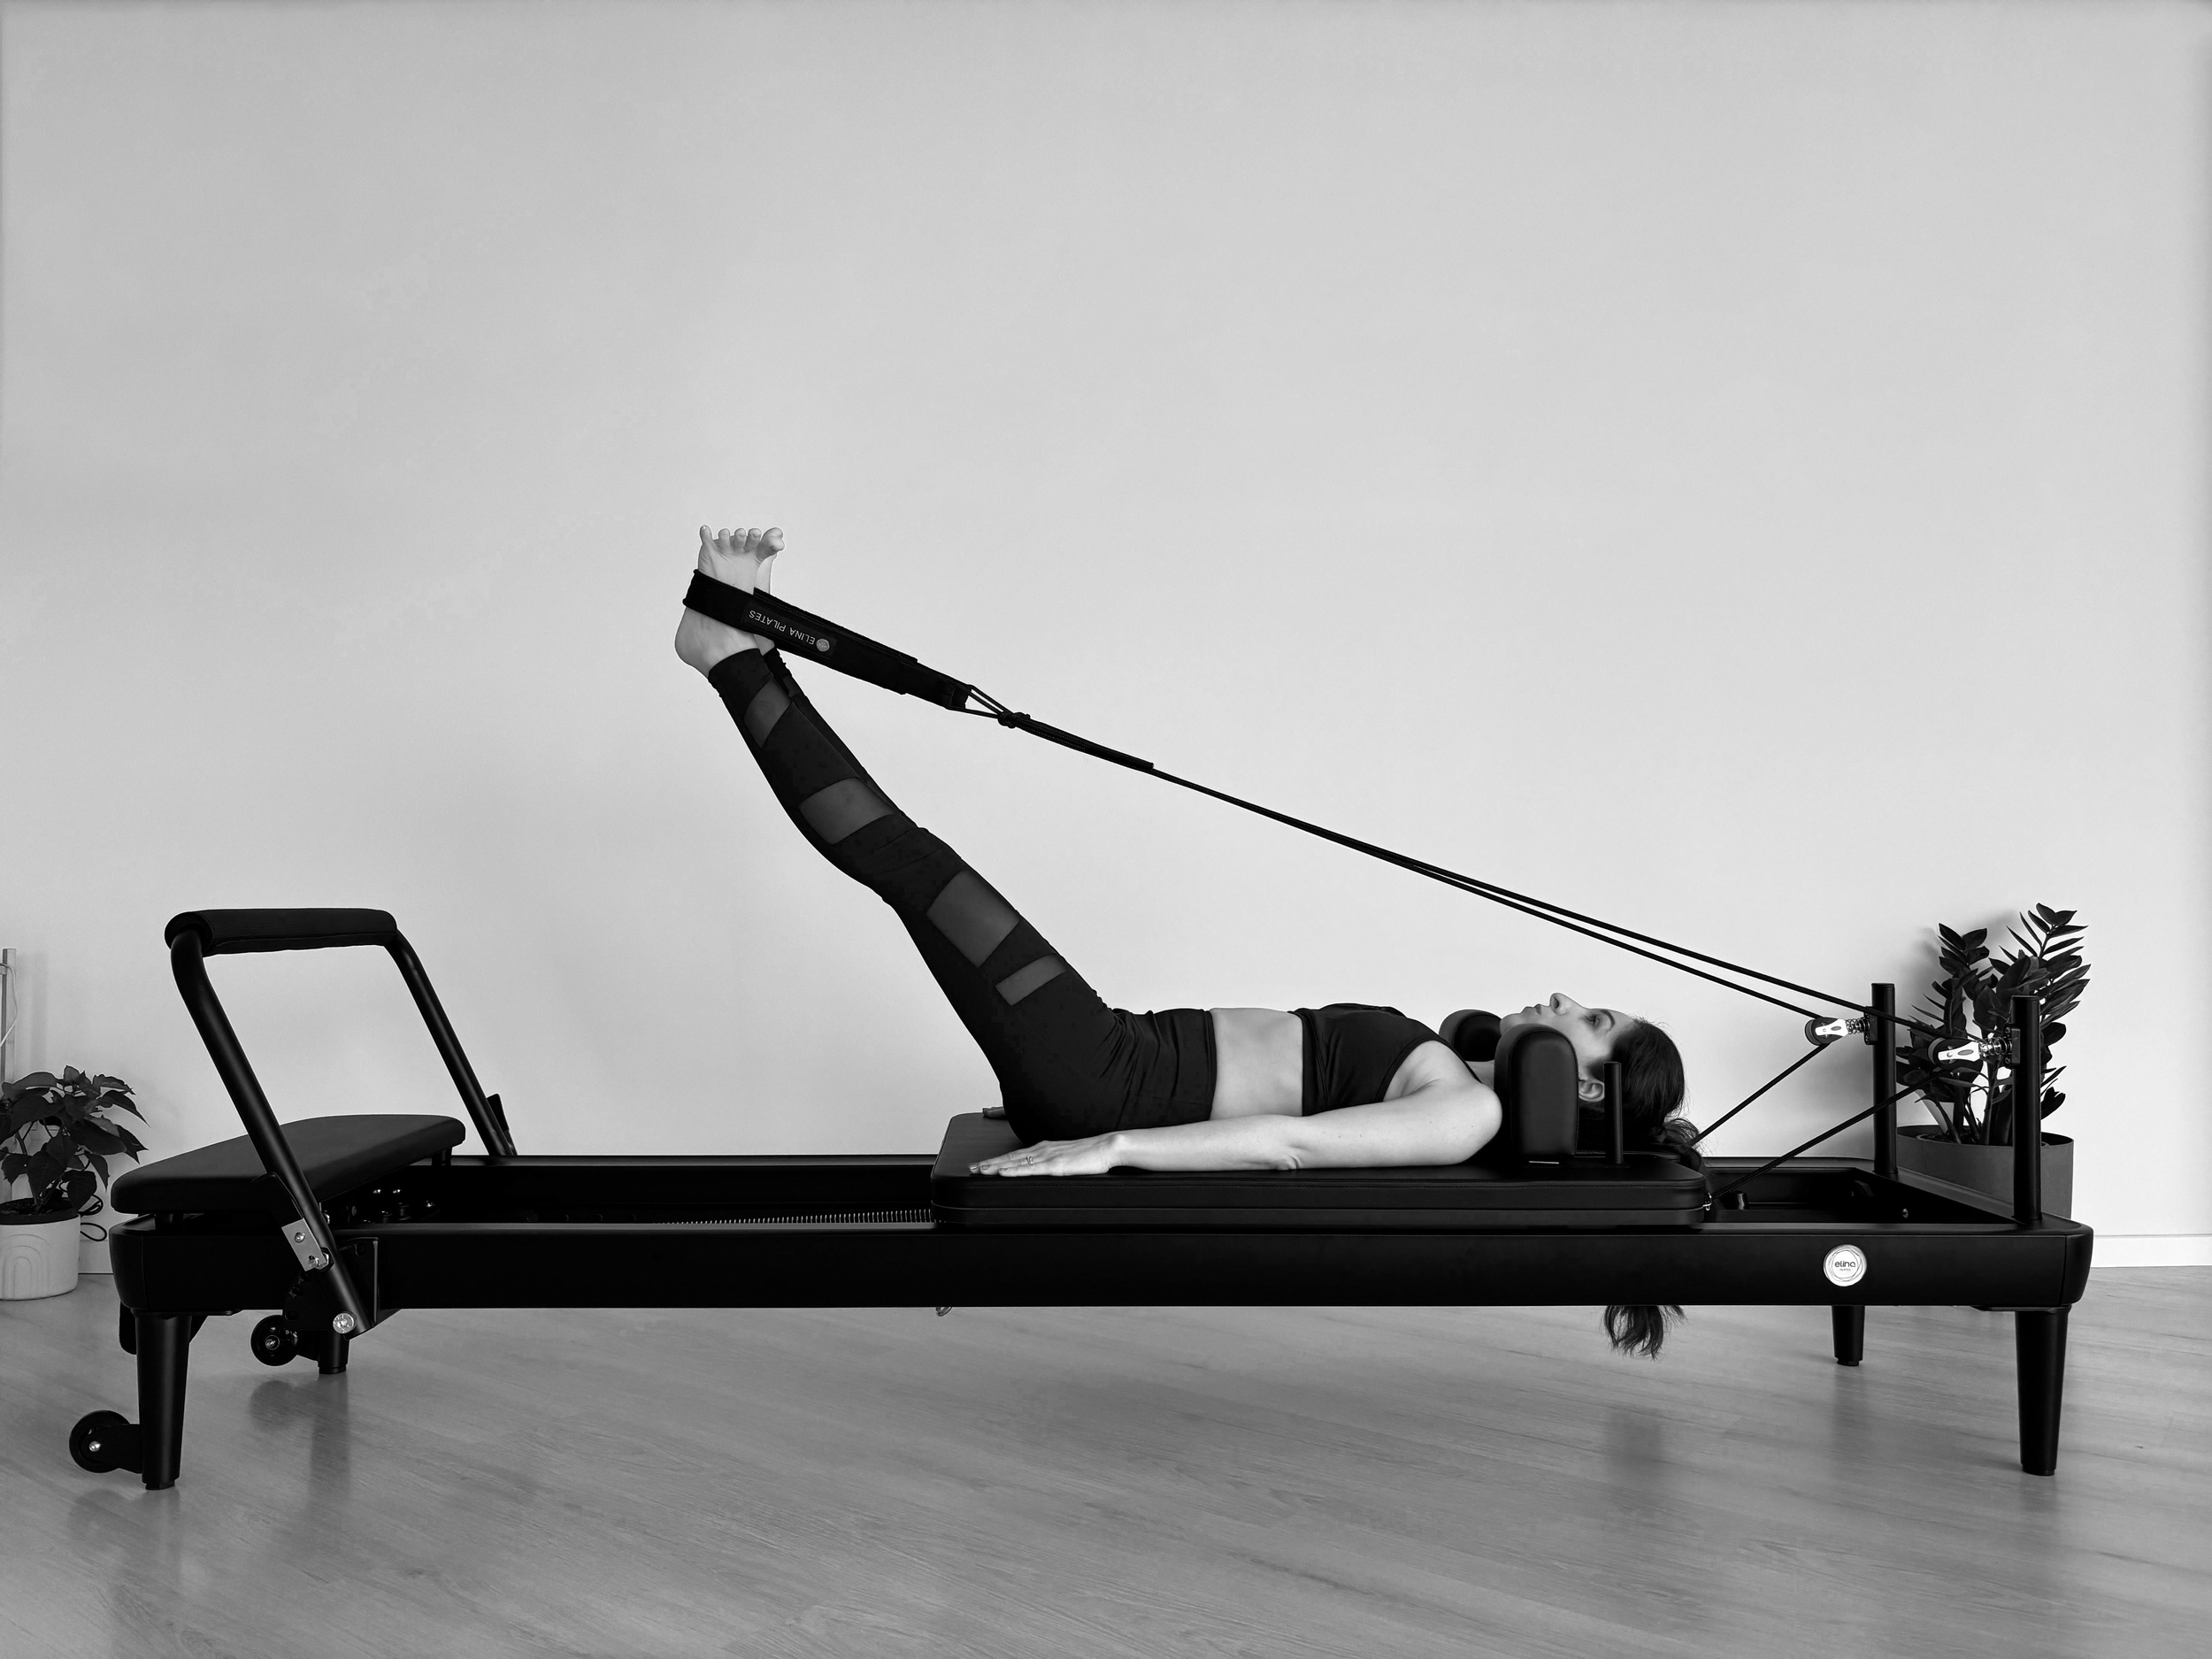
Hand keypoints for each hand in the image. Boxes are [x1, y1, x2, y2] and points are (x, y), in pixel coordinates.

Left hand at [970, 1133, 1121, 1176]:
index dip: (997, 1160)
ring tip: (979, 1170)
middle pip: (1009, 1157)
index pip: (1015, 1155)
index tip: (981, 1164)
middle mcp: (1041, 1150)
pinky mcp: (1055, 1165)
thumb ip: (1053, 1163)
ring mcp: (1047, 1157)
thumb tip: (1043, 1170)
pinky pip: (1030, 1169)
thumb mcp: (1067, 1157)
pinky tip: (1003, 1172)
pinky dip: (1014, 1170)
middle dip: (989, 1163)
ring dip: (995, 1166)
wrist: (1106, 1147)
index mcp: (1043, 1148)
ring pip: (1015, 1163)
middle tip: (970, 1168)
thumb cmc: (1090, 1154)